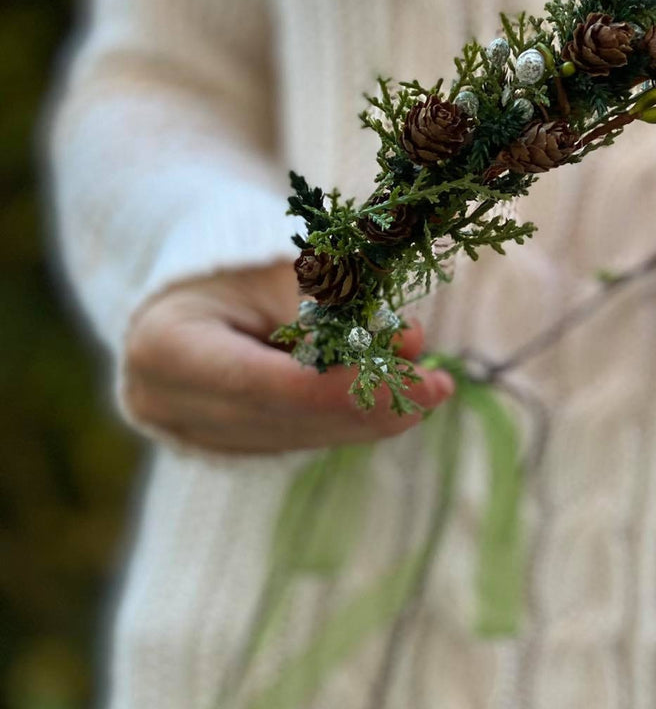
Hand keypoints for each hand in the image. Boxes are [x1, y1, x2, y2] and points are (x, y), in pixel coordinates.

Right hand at [123, 260, 454, 454]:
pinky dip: (348, 421)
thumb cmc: (234, 263)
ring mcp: (192, 433)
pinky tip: (396, 400)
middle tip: (437, 385)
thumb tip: (409, 343)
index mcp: (165, 348)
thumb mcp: (278, 266)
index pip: (262, 383)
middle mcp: (168, 404)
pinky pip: (296, 440)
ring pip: (299, 437)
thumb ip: (335, 305)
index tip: (407, 381)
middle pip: (286, 417)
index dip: (339, 388)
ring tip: (429, 385)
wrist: (188, 288)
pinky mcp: (222, 446)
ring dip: (371, 416)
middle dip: (371, 404)